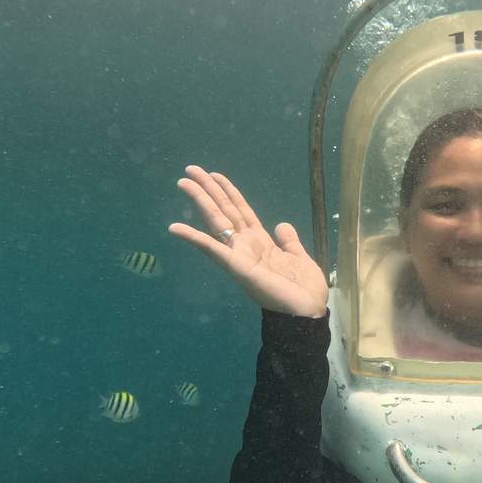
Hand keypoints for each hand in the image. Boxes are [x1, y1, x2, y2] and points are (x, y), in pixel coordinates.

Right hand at [169, 166, 328, 317]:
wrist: (306, 312)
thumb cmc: (303, 290)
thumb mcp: (299, 258)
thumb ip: (289, 241)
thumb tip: (281, 224)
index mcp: (261, 242)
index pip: (241, 210)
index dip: (229, 191)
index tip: (215, 174)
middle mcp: (246, 245)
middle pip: (225, 210)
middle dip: (208, 189)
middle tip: (190, 169)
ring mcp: (239, 255)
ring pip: (217, 221)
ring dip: (200, 200)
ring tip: (183, 182)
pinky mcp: (237, 266)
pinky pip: (212, 249)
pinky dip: (193, 238)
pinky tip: (175, 227)